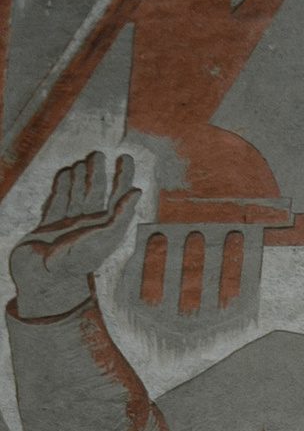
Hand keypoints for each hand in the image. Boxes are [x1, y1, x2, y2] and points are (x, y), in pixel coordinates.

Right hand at [13, 150, 140, 320]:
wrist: (40, 277)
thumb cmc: (74, 261)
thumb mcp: (102, 238)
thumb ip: (120, 216)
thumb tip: (137, 192)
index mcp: (104, 230)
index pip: (117, 199)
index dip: (123, 179)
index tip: (125, 158)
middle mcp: (88, 227)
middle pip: (96, 193)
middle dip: (99, 173)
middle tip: (99, 152)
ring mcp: (68, 225)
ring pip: (76, 194)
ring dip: (80, 177)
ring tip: (84, 160)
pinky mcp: (49, 225)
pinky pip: (57, 201)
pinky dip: (61, 186)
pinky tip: (64, 172)